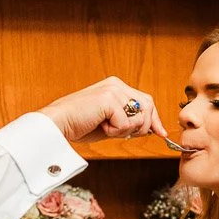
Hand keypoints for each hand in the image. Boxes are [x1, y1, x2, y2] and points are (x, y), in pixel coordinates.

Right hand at [39, 77, 166, 142]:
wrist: (57, 125)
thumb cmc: (79, 125)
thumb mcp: (111, 123)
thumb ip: (130, 122)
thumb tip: (153, 129)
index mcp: (116, 86)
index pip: (146, 101)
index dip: (154, 119)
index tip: (161, 133)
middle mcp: (116, 84)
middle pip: (148, 106)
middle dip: (143, 126)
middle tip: (123, 134)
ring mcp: (113, 90)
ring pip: (139, 116)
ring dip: (125, 130)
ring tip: (106, 128)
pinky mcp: (109, 99)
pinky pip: (126, 123)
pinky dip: (115, 131)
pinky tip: (100, 126)